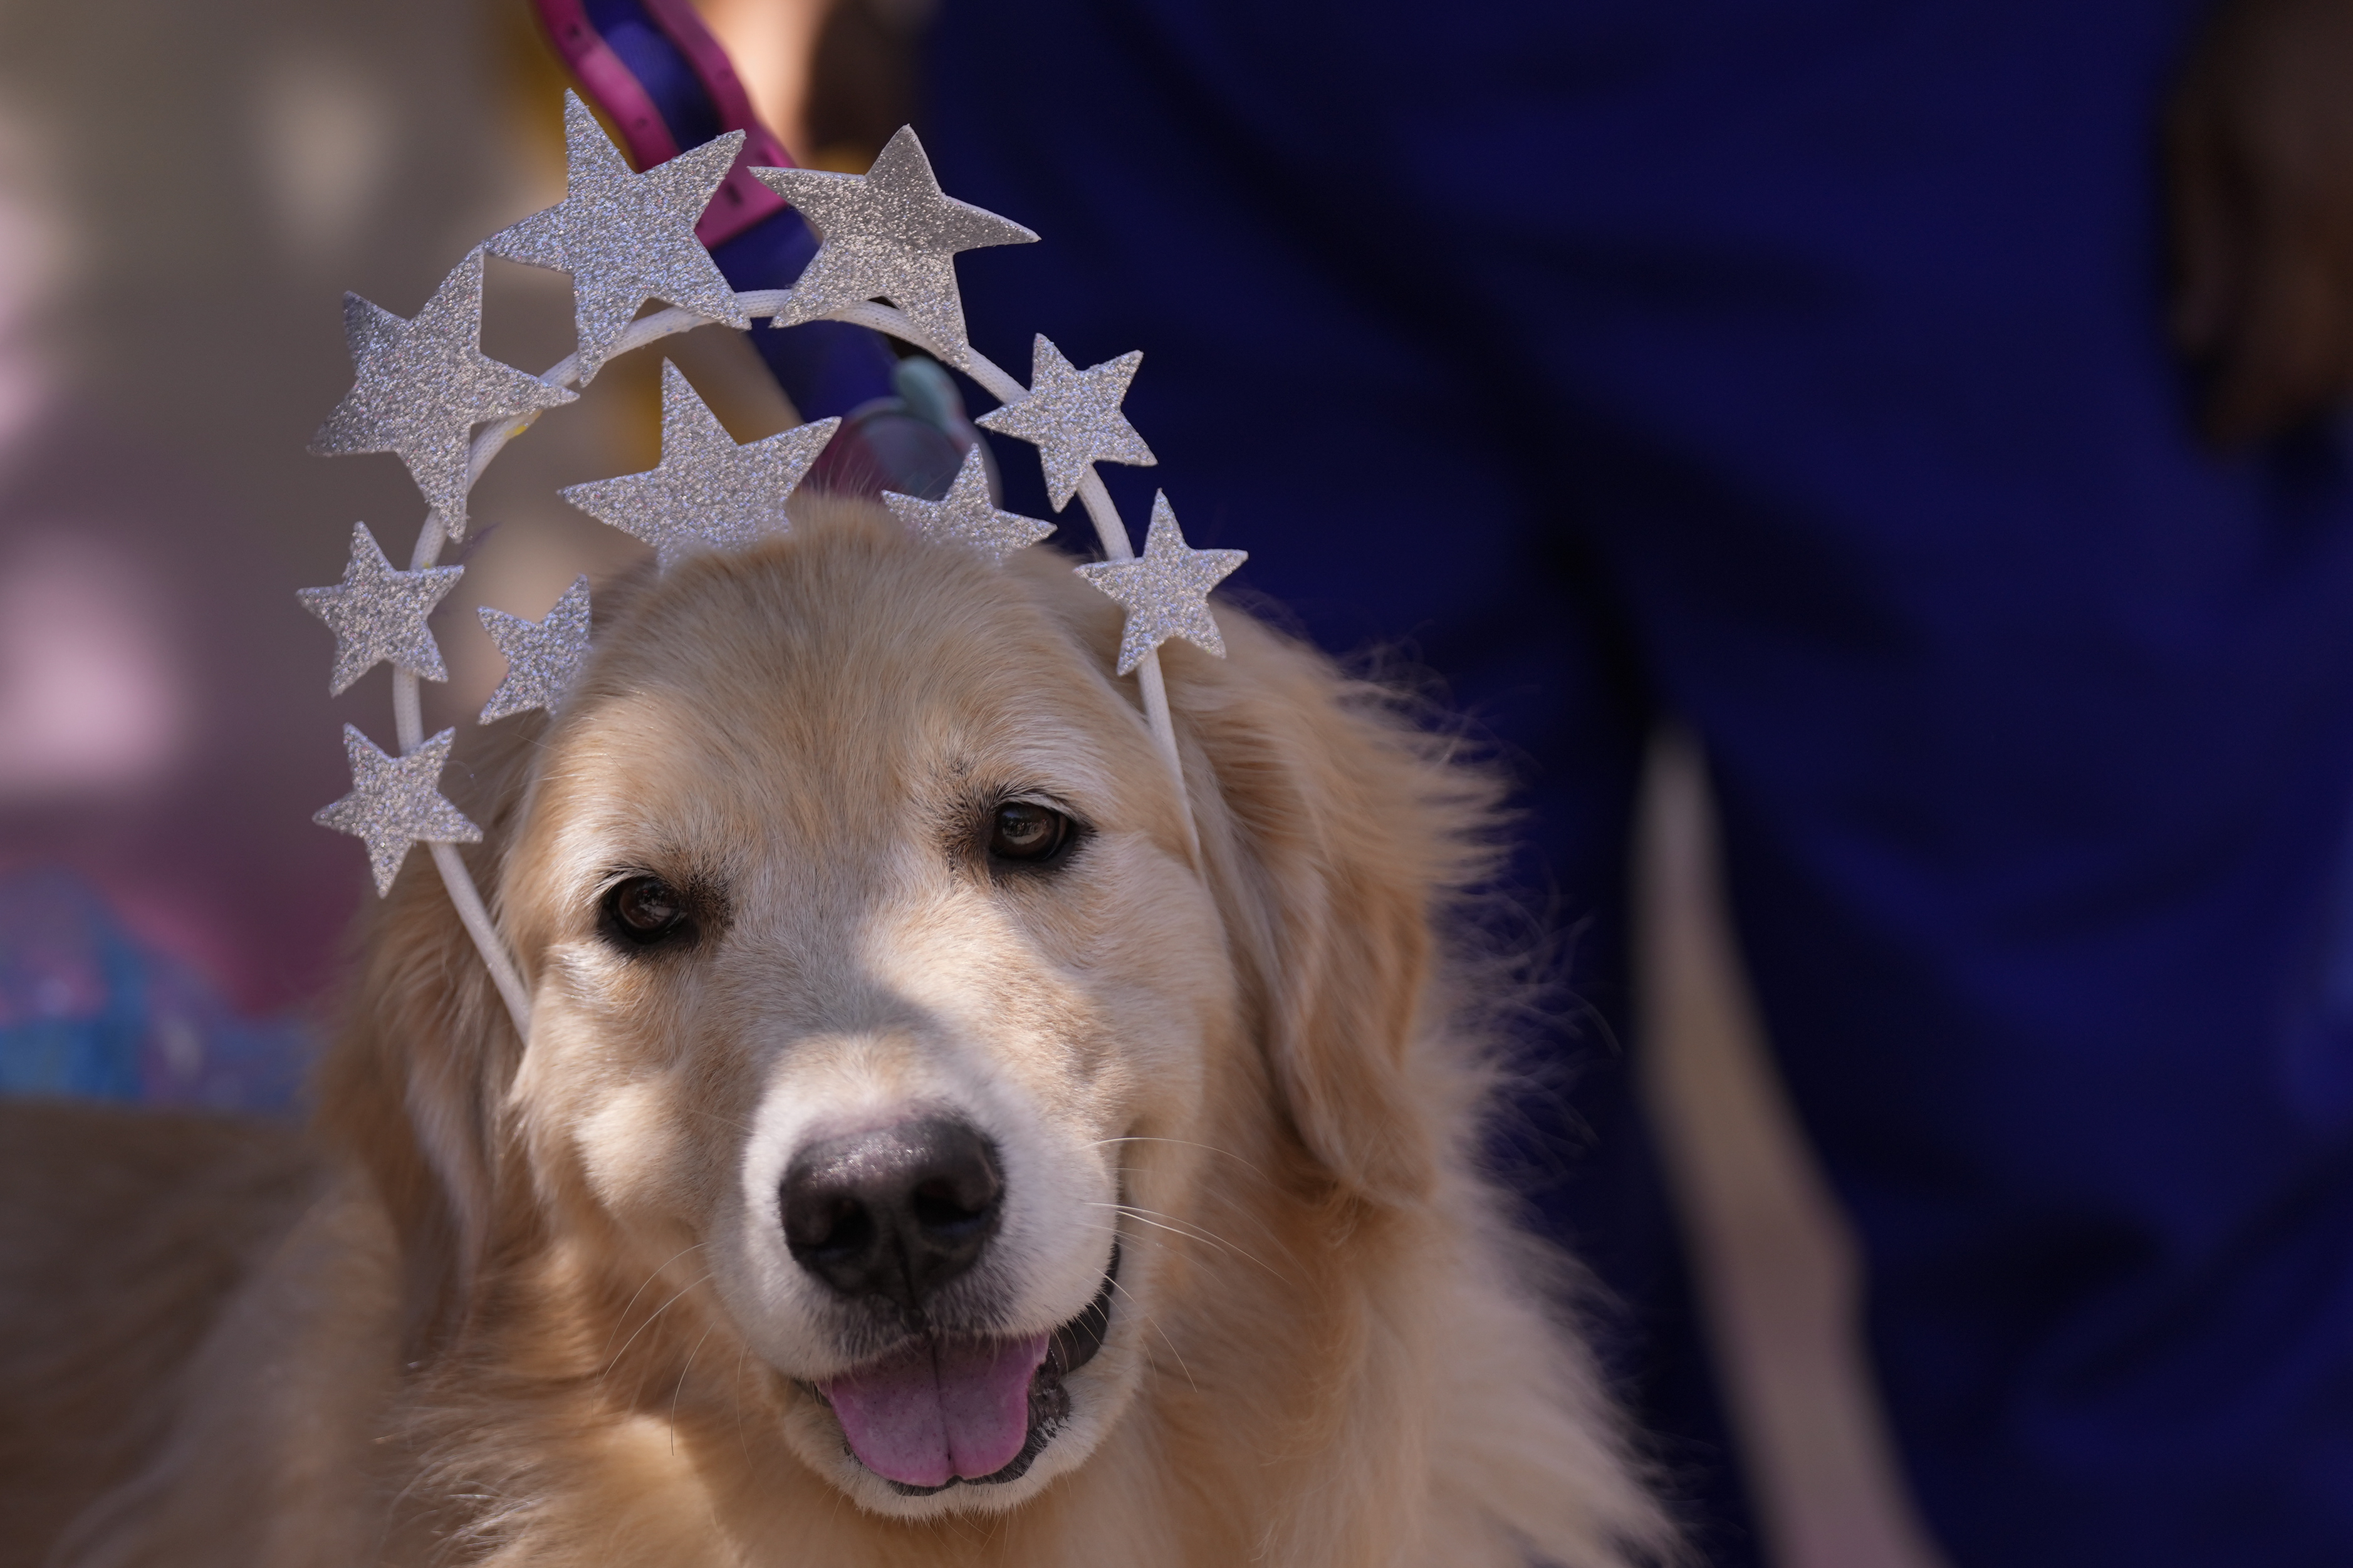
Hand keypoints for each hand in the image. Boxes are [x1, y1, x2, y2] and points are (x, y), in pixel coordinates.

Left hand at [2167, 0, 2352, 445]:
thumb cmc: (2268, 38)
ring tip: (2290, 378)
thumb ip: (2199, 240)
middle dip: (2292, 405)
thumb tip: (2194, 344)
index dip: (2244, 415)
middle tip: (2247, 414)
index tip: (2210, 437)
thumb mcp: (2194, 127)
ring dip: (2339, 375)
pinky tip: (2333, 328)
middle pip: (2344, 364)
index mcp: (2296, 213)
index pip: (2274, 359)